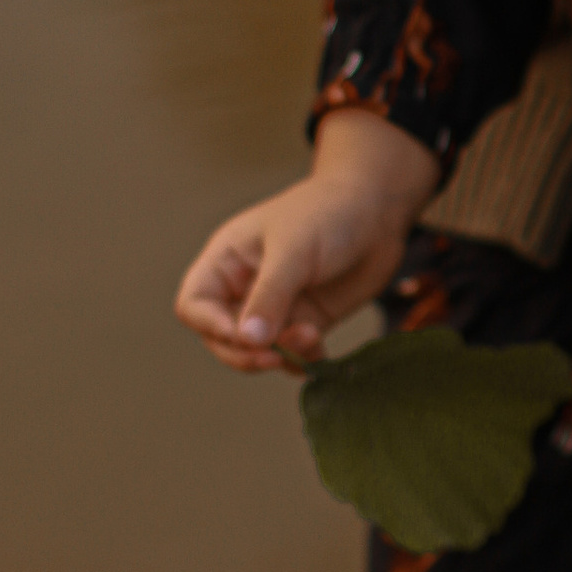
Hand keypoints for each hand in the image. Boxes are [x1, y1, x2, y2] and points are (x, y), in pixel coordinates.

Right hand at [172, 108, 441, 372]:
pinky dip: (302, 360)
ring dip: (280, 355)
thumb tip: (247, 340)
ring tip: (310, 337)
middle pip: (221, 338)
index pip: (194, 305)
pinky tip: (319, 353)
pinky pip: (292, 354)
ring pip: (258, 351)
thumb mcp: (293, 250)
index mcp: (227, 262)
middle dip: (244, 353)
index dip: (210, 326)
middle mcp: (244, 288)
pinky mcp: (305, 320)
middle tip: (273, 356)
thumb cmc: (327, 214)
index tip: (242, 336)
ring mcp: (276, 307)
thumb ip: (270, 296)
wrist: (376, 211)